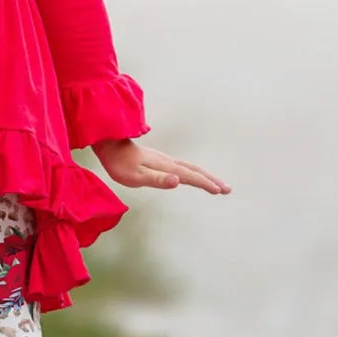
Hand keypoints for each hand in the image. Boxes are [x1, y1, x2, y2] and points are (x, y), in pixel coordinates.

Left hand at [92, 139, 230, 194]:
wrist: (110, 145)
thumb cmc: (120, 164)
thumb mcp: (136, 176)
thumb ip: (157, 180)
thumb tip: (177, 181)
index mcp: (165, 167)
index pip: (190, 176)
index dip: (205, 184)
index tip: (220, 191)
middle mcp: (168, 162)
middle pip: (195, 170)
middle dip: (212, 180)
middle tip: (228, 189)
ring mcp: (164, 160)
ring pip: (190, 167)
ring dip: (205, 176)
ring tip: (216, 184)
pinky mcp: (159, 160)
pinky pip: (183, 166)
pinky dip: (194, 172)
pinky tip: (192, 176)